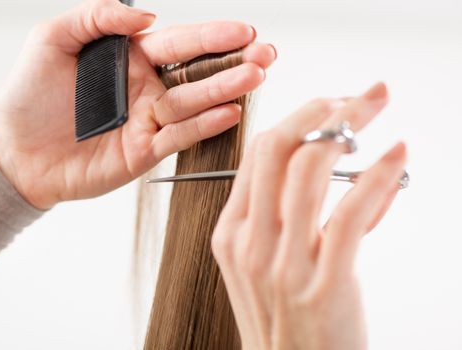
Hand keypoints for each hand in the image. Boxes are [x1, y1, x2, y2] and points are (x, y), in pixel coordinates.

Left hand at [0, 0, 276, 208]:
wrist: (14, 152)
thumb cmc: (29, 95)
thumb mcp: (53, 38)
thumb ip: (98, 18)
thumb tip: (147, 16)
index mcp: (129, 59)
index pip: (179, 43)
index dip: (211, 35)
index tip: (244, 30)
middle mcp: (145, 89)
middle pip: (197, 72)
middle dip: (233, 62)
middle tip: (266, 55)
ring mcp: (147, 122)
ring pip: (193, 103)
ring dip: (225, 90)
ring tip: (255, 77)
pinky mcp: (143, 152)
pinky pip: (178, 137)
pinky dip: (203, 125)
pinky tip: (228, 112)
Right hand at [212, 82, 406, 349]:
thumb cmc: (288, 323)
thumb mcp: (270, 267)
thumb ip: (297, 220)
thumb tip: (350, 178)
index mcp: (232, 234)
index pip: (256, 155)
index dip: (296, 119)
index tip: (329, 106)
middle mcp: (250, 243)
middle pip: (277, 149)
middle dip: (322, 110)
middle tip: (358, 97)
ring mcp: (282, 264)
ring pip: (310, 170)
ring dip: (350, 129)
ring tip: (376, 114)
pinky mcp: (322, 283)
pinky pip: (350, 212)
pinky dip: (379, 175)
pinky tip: (397, 156)